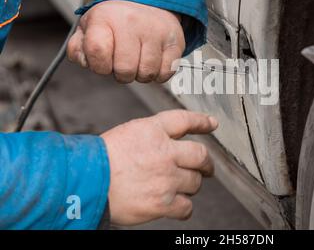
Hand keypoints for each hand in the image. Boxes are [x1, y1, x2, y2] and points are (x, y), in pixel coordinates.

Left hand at [67, 0, 184, 82]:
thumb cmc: (116, 19)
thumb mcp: (90, 27)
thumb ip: (78, 48)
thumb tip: (85, 62)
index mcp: (105, 18)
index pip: (97, 52)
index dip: (99, 66)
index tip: (103, 61)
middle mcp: (132, 22)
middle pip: (124, 70)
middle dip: (121, 73)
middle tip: (123, 62)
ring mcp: (156, 32)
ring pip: (147, 74)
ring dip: (141, 75)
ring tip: (138, 60)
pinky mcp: (175, 41)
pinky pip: (166, 73)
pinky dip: (158, 74)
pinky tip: (153, 62)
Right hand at [101, 110, 217, 225]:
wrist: (86, 182)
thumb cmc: (102, 158)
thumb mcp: (129, 133)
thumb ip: (154, 134)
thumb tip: (173, 140)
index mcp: (154, 131)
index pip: (186, 120)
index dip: (202, 122)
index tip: (212, 124)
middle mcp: (165, 152)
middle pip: (201, 155)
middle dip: (207, 163)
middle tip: (207, 168)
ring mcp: (166, 179)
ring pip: (195, 182)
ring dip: (191, 185)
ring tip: (180, 186)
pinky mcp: (162, 203)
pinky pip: (186, 207)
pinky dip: (184, 208)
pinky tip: (178, 205)